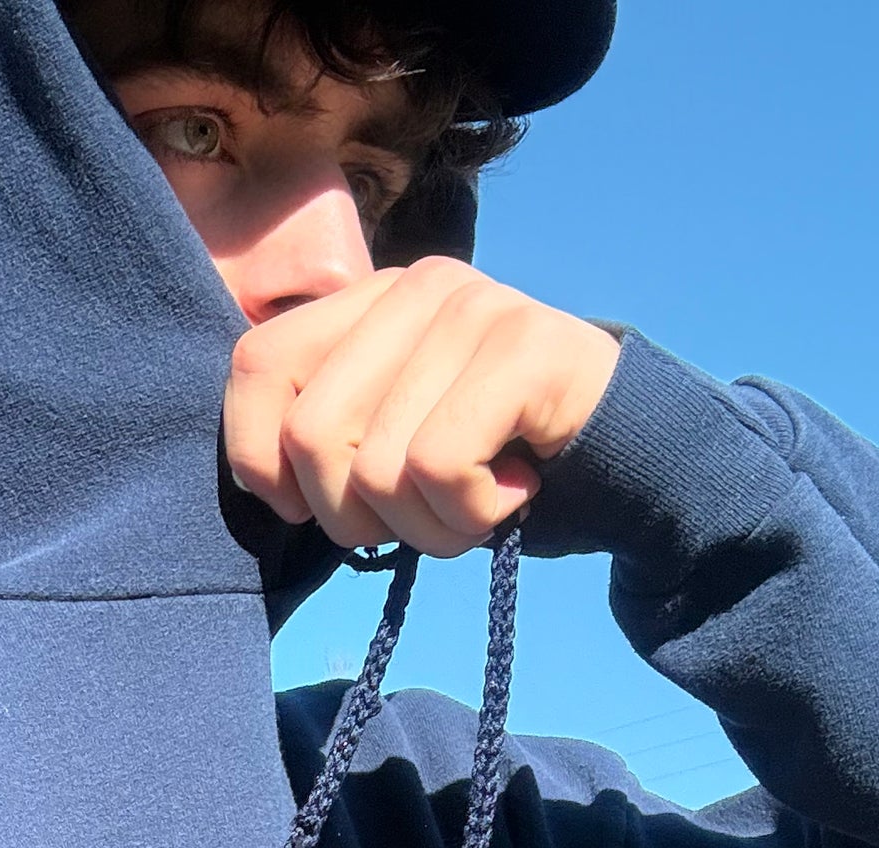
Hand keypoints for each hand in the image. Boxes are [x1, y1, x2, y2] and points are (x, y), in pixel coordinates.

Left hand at [224, 260, 620, 556]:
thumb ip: (326, 436)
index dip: (259, 460)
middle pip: (310, 435)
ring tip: (472, 505)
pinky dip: (468, 515)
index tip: (308, 506)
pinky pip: (439, 469)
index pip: (255, 366)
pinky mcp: (524, 348)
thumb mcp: (388, 443)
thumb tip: (266, 481)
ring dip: (424, 528)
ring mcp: (473, 309)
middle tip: (413, 517)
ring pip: (378, 469)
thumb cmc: (489, 463)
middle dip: (353, 518)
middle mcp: (414, 288)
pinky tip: (510, 493)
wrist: (623, 458)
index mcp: (366, 302)